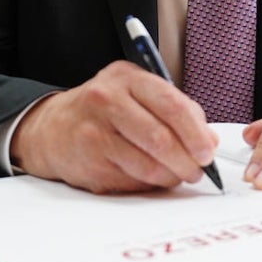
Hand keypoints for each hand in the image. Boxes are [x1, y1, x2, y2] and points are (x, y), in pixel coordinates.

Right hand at [10, 61, 218, 193]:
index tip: (208, 151)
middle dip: (187, 160)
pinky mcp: (89, 160)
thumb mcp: (136, 95)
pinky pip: (130, 179)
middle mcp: (107, 99)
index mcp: (127, 77)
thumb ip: (173, 110)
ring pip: (147, 163)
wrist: (52, 128)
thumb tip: (209, 140)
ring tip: (178, 176)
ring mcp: (95, 130)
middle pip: (160, 137)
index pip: (171, 104)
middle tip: (198, 171)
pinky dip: (148, 184)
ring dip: (170, 176)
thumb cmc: (104, 110)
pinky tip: (151, 178)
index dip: (195, 132)